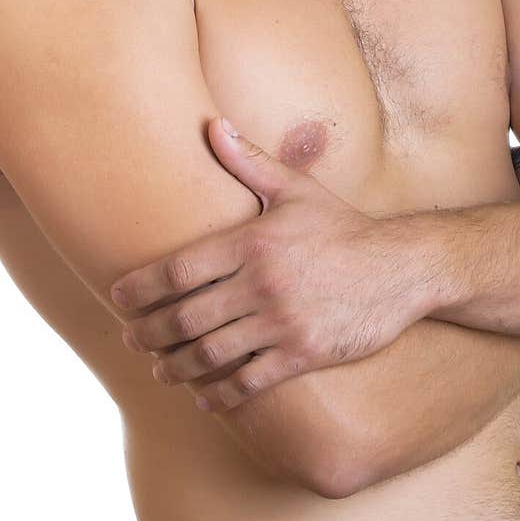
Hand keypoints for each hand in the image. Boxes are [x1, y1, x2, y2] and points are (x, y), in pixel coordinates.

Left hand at [110, 117, 440, 410]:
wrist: (402, 267)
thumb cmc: (343, 227)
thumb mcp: (296, 189)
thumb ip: (249, 161)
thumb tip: (211, 125)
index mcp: (252, 242)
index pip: (179, 269)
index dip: (140, 288)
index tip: (117, 298)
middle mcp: (261, 283)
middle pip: (185, 316)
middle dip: (148, 332)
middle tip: (129, 339)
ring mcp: (282, 322)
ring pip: (210, 353)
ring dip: (176, 366)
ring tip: (160, 369)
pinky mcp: (304, 353)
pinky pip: (249, 381)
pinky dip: (220, 393)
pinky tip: (205, 395)